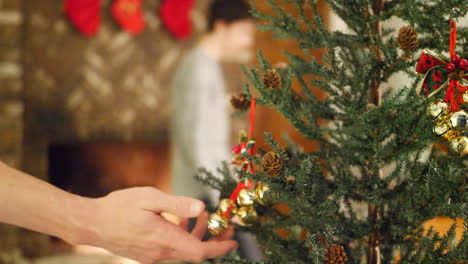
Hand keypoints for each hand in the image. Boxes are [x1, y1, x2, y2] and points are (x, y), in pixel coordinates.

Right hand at [75, 187, 237, 262]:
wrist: (91, 224)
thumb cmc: (118, 208)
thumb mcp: (149, 198)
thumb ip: (177, 204)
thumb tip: (202, 207)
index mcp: (164, 239)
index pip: (199, 252)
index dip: (219, 248)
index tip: (233, 240)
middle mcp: (161, 252)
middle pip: (194, 252)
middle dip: (212, 239)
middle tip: (224, 226)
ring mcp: (152, 255)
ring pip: (182, 249)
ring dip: (195, 234)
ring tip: (200, 214)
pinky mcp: (145, 254)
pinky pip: (170, 248)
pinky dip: (180, 235)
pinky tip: (178, 219)